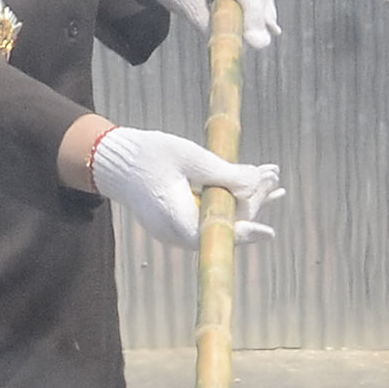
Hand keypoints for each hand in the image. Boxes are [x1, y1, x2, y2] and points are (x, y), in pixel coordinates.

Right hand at [86, 124, 282, 254]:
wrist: (114, 161)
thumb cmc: (148, 154)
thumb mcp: (189, 156)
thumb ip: (223, 172)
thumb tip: (257, 182)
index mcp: (175, 218)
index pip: (214, 233)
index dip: (244, 233)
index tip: (268, 232)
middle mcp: (176, 233)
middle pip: (223, 225)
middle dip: (251, 202)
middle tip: (273, 177)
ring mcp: (176, 230)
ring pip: (219, 220)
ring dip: (245, 200)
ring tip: (272, 181)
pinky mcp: (178, 222)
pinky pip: (209, 215)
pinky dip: (229, 200)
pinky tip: (253, 188)